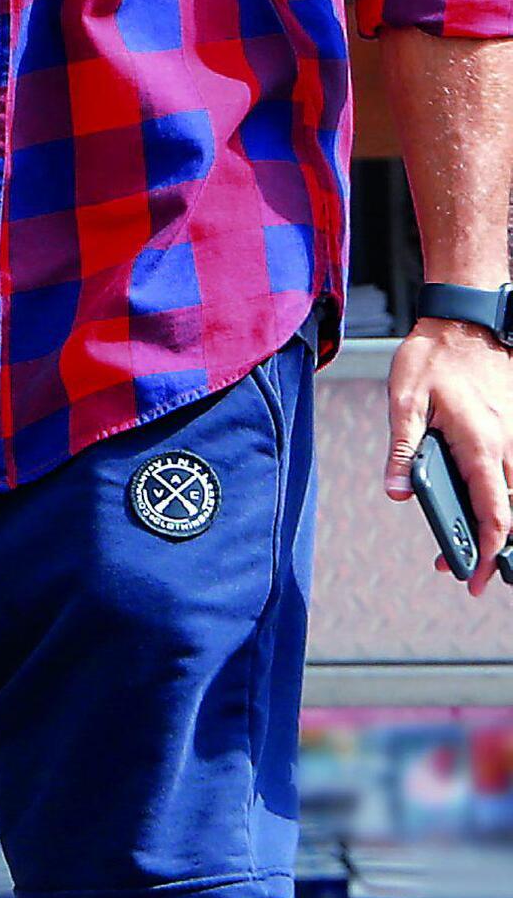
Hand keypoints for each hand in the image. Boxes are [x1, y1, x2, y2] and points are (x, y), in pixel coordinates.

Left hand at [386, 319, 512, 596]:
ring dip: (498, 523)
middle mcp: (509, 444)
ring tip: (467, 542)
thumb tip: (396, 494)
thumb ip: (401, 449)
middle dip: (492, 547)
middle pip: (511, 511)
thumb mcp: (404, 400)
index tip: (477, 577)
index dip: (490, 550)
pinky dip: (503, 496)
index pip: (496, 511)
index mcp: (482, 443)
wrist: (464, 320)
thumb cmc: (433, 356)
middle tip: (462, 569)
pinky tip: (480, 502)